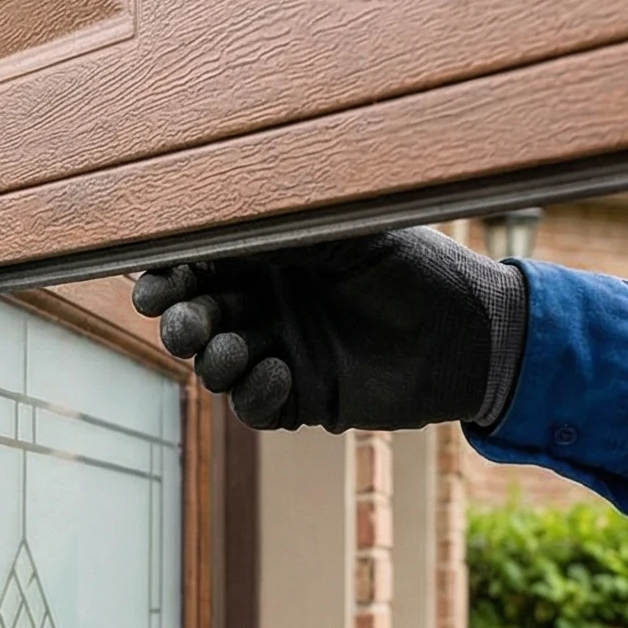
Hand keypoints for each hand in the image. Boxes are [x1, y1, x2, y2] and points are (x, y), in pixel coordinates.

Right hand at [131, 226, 527, 431]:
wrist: (471, 334)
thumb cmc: (414, 267)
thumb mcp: (341, 231)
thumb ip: (274, 226)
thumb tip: (204, 219)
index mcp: (273, 255)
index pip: (200, 265)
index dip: (168, 277)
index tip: (155, 285)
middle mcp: (271, 301)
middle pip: (195, 317)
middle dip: (181, 322)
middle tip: (186, 325)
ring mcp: (283, 351)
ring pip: (216, 366)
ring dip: (213, 361)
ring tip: (237, 350)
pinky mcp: (304, 399)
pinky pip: (253, 409)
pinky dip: (255, 396)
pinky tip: (281, 374)